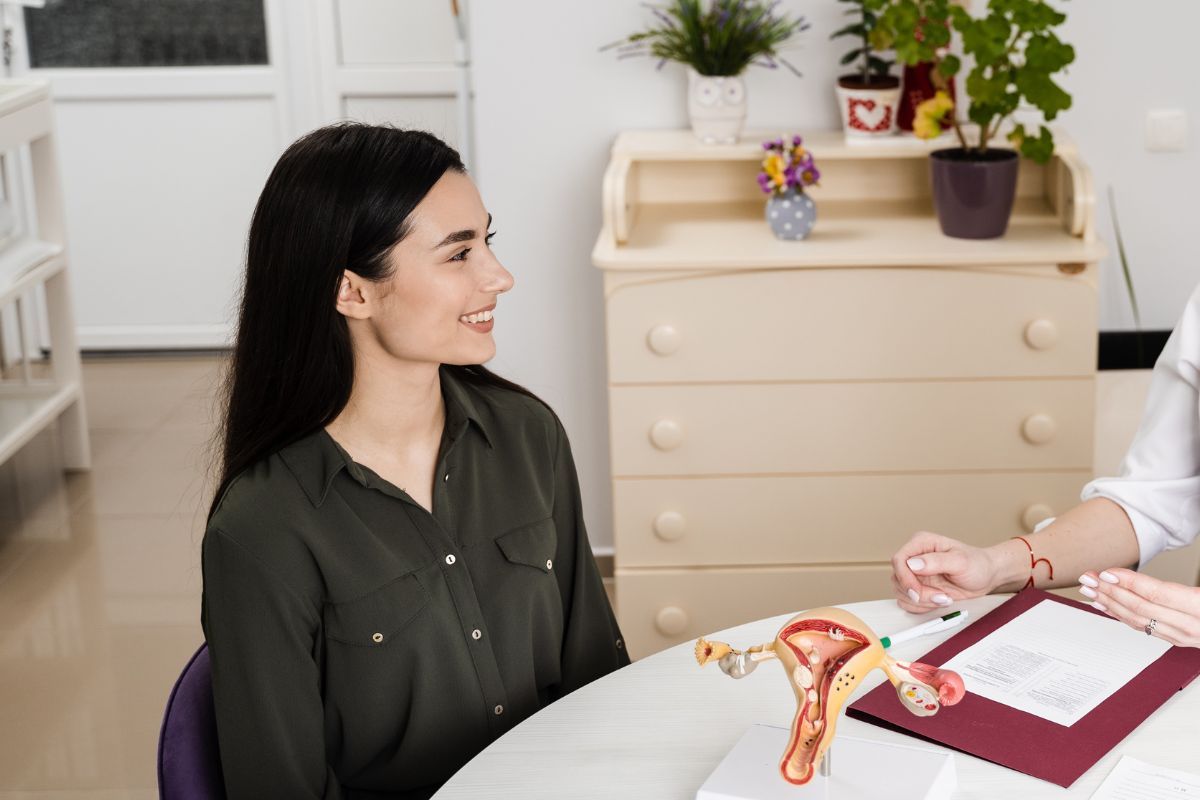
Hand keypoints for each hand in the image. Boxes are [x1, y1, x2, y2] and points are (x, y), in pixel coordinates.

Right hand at [891, 531, 999, 612]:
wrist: (986, 576)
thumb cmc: (977, 564)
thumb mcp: (961, 561)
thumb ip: (937, 561)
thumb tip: (914, 563)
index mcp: (921, 543)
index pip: (899, 559)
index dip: (905, 578)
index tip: (917, 592)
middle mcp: (915, 557)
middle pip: (898, 578)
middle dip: (918, 593)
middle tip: (940, 597)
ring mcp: (915, 573)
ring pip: (901, 591)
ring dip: (921, 601)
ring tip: (943, 598)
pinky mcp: (918, 587)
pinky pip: (907, 600)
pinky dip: (921, 607)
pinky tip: (937, 602)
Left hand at [1078, 568, 1199, 647]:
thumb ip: (1188, 581)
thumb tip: (1153, 576)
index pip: (1159, 595)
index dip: (1130, 583)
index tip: (1107, 571)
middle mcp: (1194, 626)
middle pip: (1143, 608)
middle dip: (1110, 591)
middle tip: (1088, 577)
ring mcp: (1186, 636)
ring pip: (1140, 620)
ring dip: (1110, 603)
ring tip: (1089, 589)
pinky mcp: (1181, 639)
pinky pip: (1145, 627)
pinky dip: (1121, 615)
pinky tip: (1106, 605)